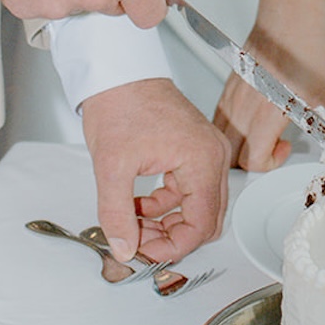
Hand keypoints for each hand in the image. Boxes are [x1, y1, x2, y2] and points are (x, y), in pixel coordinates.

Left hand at [80, 77, 231, 265]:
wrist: (117, 72)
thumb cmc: (120, 104)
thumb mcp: (111, 166)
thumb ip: (118, 214)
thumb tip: (124, 249)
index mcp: (202, 158)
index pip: (202, 224)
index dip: (172, 247)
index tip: (143, 253)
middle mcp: (213, 155)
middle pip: (206, 219)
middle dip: (172, 237)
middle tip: (138, 242)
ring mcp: (206, 151)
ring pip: (198, 207)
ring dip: (168, 223)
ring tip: (133, 223)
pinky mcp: (194, 150)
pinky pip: (189, 191)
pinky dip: (166, 205)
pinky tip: (139, 205)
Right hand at [213, 0, 324, 171]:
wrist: (291, 15)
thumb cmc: (305, 49)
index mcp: (266, 114)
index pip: (252, 160)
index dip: (269, 164)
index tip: (284, 149)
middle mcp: (243, 107)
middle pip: (231, 154)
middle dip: (251, 161)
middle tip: (271, 148)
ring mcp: (232, 95)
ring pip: (221, 136)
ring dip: (238, 145)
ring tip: (261, 135)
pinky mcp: (229, 84)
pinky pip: (219, 116)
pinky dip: (230, 127)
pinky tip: (251, 119)